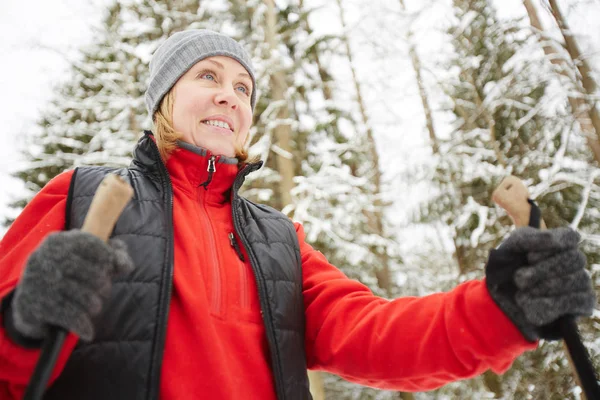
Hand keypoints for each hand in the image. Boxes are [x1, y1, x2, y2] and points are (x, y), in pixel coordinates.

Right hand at [10, 230, 134, 341]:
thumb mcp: (90, 259)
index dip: (108, 257)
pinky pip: (69, 315)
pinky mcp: (34, 305)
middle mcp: (44, 258)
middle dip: (104, 285)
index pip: (91, 244)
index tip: (111, 267)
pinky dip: (83, 325)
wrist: (30, 302)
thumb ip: (115, 255)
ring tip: (95, 306)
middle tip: (103, 291)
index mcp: (58, 241)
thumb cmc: (69, 275)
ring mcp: (37, 281)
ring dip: (95, 305)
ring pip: (83, 295)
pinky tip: (88, 331)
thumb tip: (126, 265)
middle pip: (92, 273)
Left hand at [485, 227, 595, 340]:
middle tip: (520, 279)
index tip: (529, 256)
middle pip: (575, 258)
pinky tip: (528, 303)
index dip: (552, 244)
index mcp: (558, 242)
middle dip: (545, 269)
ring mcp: (581, 281)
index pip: (569, 236)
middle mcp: (574, 260)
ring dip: (545, 287)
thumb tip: (553, 238)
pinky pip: (578, 301)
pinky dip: (550, 304)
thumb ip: (528, 239)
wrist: (499, 299)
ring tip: (521, 292)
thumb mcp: (511, 249)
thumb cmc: (507, 268)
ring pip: (579, 279)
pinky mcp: (583, 303)